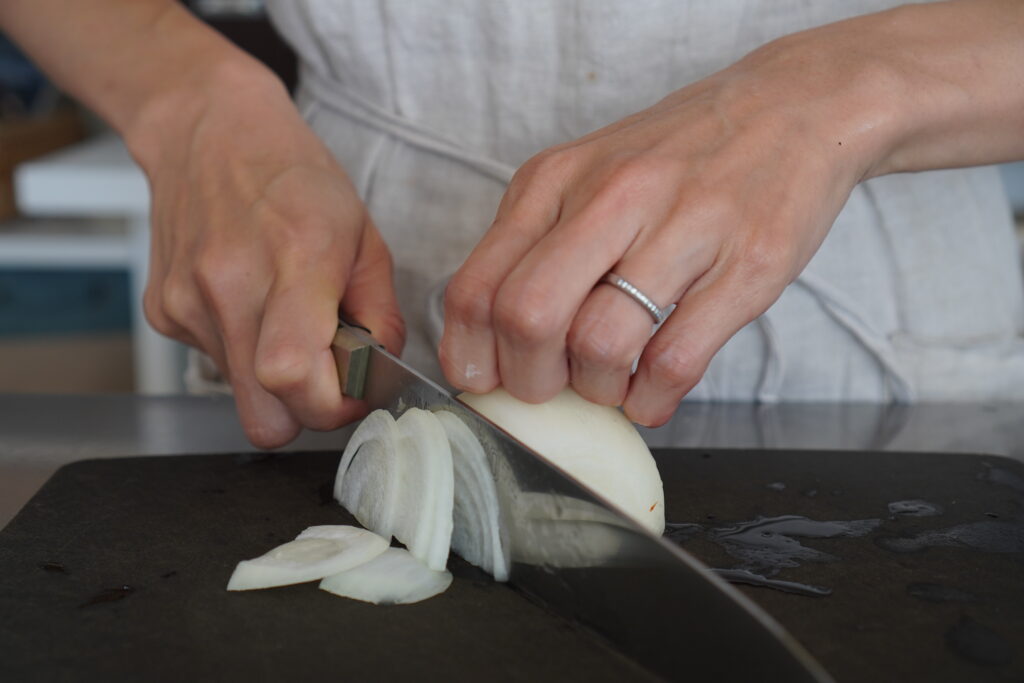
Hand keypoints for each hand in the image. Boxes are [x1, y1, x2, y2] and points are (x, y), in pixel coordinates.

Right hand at [136, 65, 403, 447]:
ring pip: (241, 397)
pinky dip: (243, 351)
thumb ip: (380, 313)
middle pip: (264, 419)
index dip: (333, 407)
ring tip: (286, 318)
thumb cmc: (294, 177)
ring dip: (273, 379)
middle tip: (325, 372)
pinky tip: (250, 303)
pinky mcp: (163, 313)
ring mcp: (188, 302)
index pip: (295, 378)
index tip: (354, 391)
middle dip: (304, 412)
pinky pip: (215, 365)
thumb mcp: (363, 236)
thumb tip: (378, 375)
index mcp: (296, 261)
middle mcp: (231, 286)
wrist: (208, 132)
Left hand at [440, 21, 898, 424]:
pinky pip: (676, 361)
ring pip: (601, 345)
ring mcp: (683, 230)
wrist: (791, 107)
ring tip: (611, 386)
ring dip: (597, 391)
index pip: (476, 287)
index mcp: (556, 181)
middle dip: (527, 380)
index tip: (485, 379)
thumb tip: (491, 339)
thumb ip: (536, 242)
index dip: (469, 354)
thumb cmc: (677, 156)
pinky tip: (651, 393)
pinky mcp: (747, 267)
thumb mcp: (585, 175)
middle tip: (548, 390)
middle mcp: (612, 198)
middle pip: (527, 317)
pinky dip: (652, 399)